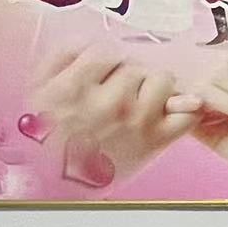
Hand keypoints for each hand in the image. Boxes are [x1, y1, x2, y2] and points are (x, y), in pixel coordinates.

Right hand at [34, 46, 200, 185]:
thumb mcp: (38, 93)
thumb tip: (90, 39)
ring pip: (162, 80)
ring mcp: (136, 122)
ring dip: (155, 87)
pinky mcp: (157, 141)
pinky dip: (185, 110)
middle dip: (128, 75)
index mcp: (73, 89)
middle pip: (135, 65)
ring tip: (140, 102)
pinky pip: (188, 112)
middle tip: (118, 93)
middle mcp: (107, 103)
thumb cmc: (50, 140)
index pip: (104, 50)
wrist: (62, 187)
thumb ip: (61, 57)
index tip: (103, 74)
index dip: (105, 61)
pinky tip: (168, 113)